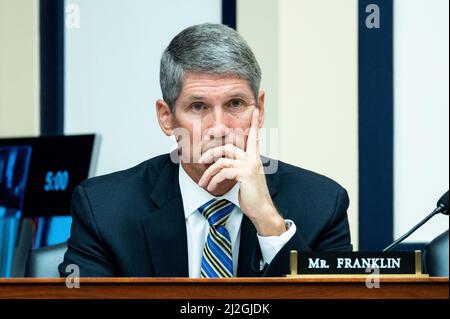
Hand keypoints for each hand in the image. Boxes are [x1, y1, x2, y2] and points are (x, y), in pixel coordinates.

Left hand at [198, 109, 285, 235]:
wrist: (261, 210)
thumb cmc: (252, 196)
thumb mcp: (244, 179)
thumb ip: (236, 168)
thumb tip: (223, 164)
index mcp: (253, 158)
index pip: (254, 137)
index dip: (254, 123)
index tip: (255, 109)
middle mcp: (253, 159)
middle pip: (228, 146)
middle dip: (210, 153)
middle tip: (200, 161)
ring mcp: (249, 166)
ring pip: (222, 160)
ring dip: (209, 172)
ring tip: (203, 182)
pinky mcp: (245, 174)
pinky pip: (223, 171)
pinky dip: (214, 180)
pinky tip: (211, 187)